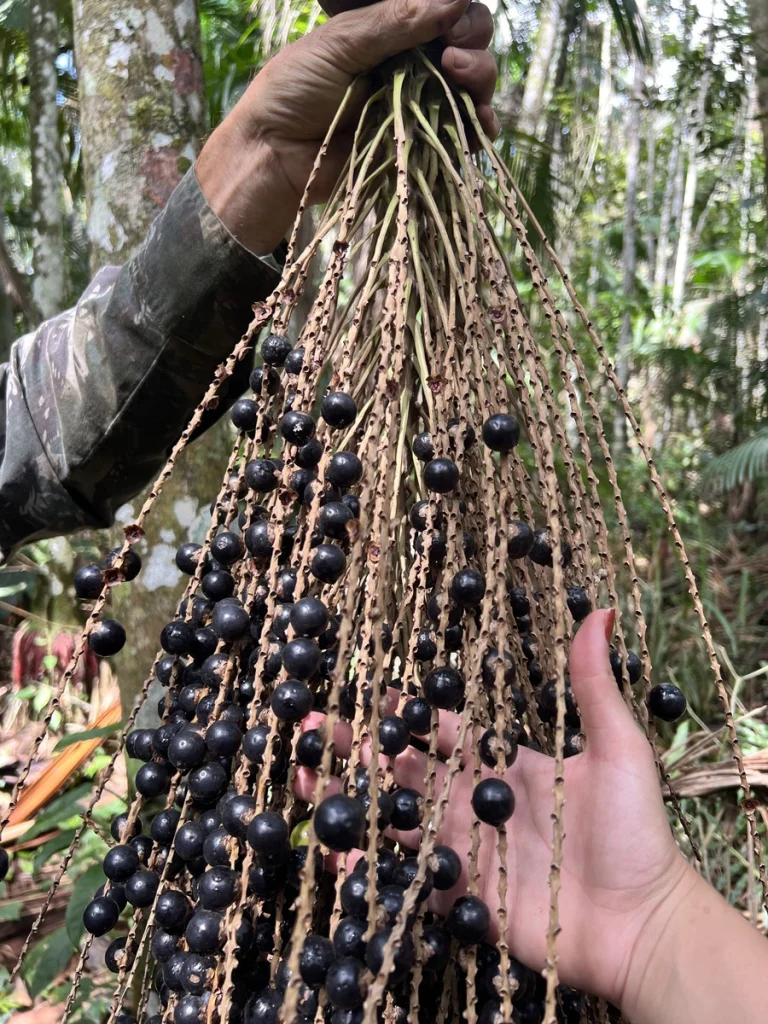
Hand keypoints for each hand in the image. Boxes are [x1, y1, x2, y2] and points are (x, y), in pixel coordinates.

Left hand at [196, 0, 497, 253]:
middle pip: (467, 42)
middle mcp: (410, 62)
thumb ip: (394, 20)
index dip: (459, 12)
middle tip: (454, 56)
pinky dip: (480, 126)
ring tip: (460, 79)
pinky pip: (464, 132)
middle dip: (473, 42)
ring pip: (473, 84)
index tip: (451, 24)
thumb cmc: (292, 92)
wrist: (274, 158)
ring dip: (480, 78)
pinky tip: (481, 123)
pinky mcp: (420, 143)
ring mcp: (418, 103)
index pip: (443, 9)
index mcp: (389, 29)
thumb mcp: (340, 43)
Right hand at [294, 611, 690, 1009]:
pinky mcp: (459, 897)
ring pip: (392, 820)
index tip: (366, 689)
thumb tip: (602, 612)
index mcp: (504, 765)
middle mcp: (475, 804)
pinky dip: (366, 866)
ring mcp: (463, 851)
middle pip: (402, 771)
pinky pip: (404, 878)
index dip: (404, 712)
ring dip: (347, 800)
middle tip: (309, 728)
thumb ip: (594, 686)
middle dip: (355, 748)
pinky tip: (334, 851)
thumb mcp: (619, 749)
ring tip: (301, 779)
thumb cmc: (634, 832)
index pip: (442, 731)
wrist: (641, 924)